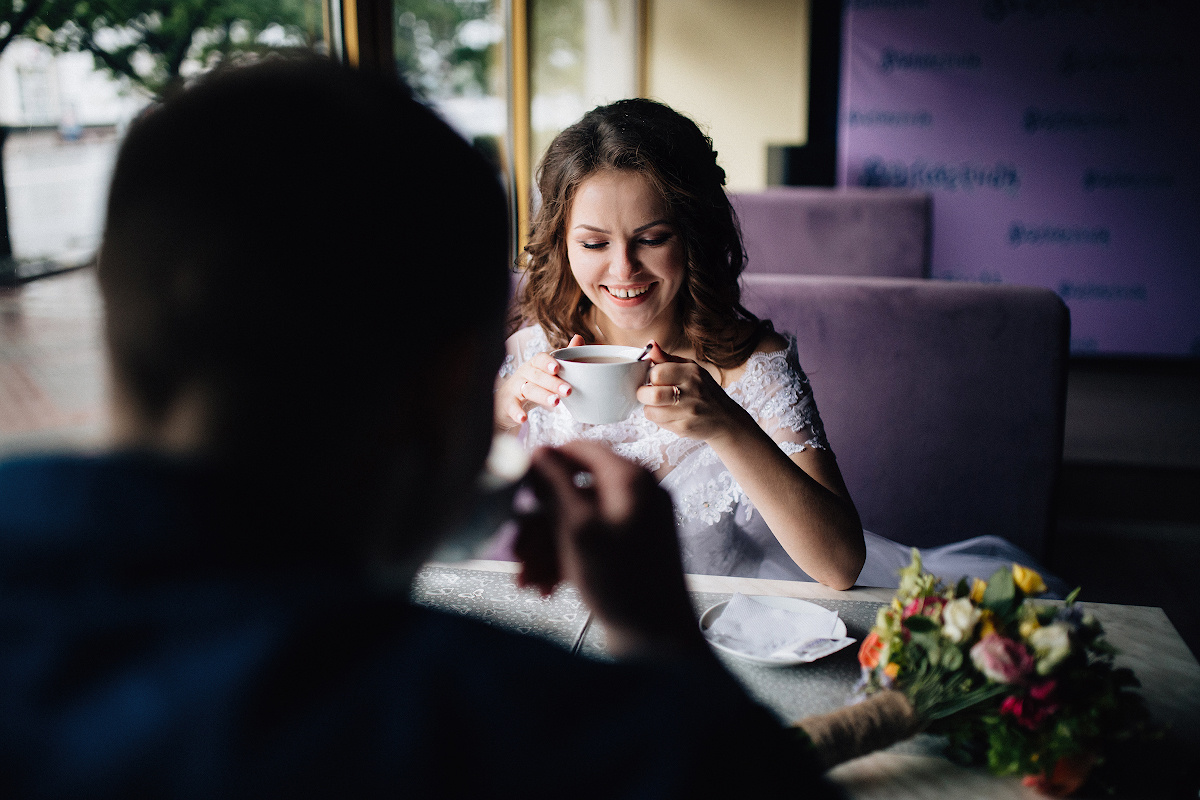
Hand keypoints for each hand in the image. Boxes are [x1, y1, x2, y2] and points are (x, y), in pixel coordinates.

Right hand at [494, 334, 584, 430]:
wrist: (506, 402)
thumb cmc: (532, 384)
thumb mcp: (546, 371)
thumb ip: (563, 357)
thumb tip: (579, 338)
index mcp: (535, 365)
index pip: (540, 359)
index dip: (548, 362)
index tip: (558, 368)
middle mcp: (524, 374)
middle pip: (538, 376)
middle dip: (554, 383)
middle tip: (568, 390)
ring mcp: (515, 388)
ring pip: (529, 390)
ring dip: (542, 396)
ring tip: (555, 403)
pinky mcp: (508, 404)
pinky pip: (512, 407)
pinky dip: (517, 412)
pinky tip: (523, 418)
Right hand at [512, 441, 704, 657]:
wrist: (659, 643)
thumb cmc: (624, 584)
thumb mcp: (580, 529)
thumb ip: (558, 484)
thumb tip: (540, 450)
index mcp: (631, 478)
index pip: (580, 449)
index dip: (544, 465)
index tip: (517, 486)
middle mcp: (637, 495)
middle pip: (573, 491)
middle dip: (539, 522)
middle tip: (516, 549)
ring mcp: (635, 524)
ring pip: (576, 521)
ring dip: (546, 548)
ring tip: (527, 579)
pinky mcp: (629, 550)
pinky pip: (589, 542)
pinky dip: (564, 560)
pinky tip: (545, 587)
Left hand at [636, 341, 747, 442]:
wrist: (726, 418)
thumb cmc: (704, 390)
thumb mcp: (690, 369)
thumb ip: (666, 358)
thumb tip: (649, 345)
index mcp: (692, 373)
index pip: (657, 372)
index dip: (649, 376)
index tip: (652, 379)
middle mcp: (692, 392)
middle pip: (653, 394)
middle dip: (642, 394)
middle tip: (646, 393)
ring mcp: (689, 412)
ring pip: (651, 412)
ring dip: (649, 408)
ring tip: (658, 405)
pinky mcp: (684, 428)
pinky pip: (659, 423)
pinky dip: (658, 419)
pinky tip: (668, 414)